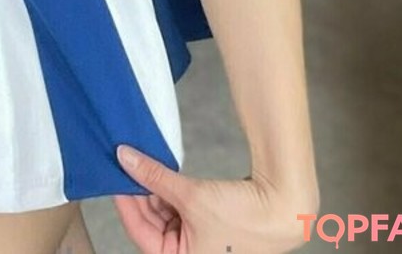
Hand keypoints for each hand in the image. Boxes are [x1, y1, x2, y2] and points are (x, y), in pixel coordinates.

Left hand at [113, 144, 316, 253]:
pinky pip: (181, 211)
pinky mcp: (208, 228)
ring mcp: (198, 244)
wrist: (285, 206)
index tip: (116, 175)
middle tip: (130, 165)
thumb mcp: (191, 195)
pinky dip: (172, 194)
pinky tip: (165, 174)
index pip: (140, 233)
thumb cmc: (242, 215)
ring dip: (157, 192)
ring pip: (165, 216)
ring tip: (147, 166)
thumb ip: (154, 177)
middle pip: (152, 225)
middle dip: (142, 195)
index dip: (126, 202)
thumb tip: (124, 157)